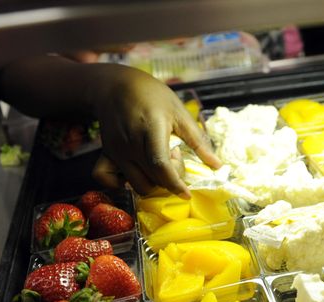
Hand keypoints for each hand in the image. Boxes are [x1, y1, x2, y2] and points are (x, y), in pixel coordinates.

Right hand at [90, 67, 220, 196]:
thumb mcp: (179, 113)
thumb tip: (217, 166)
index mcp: (151, 129)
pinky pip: (106, 178)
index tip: (187, 193)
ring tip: (157, 162)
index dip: (175, 184)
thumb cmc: (153, 96)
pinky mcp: (105, 152)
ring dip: (152, 182)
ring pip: (135, 184)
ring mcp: (116, 150)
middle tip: (174, 158)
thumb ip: (198, 141)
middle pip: (152, 178)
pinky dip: (120, 184)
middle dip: (169, 179)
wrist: (116, 85)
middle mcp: (131, 143)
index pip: (161, 166)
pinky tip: (136, 174)